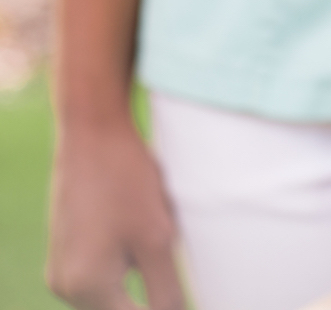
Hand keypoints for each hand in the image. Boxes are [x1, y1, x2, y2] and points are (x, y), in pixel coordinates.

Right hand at [48, 119, 185, 309]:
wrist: (93, 132)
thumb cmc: (126, 181)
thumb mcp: (157, 240)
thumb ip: (165, 291)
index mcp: (86, 289)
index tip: (174, 277)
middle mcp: (65, 286)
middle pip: (122, 308)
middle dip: (153, 289)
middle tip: (165, 241)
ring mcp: (63, 268)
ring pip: (117, 290)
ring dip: (143, 272)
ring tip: (152, 225)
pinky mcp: (68, 250)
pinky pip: (107, 269)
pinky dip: (131, 255)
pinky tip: (141, 220)